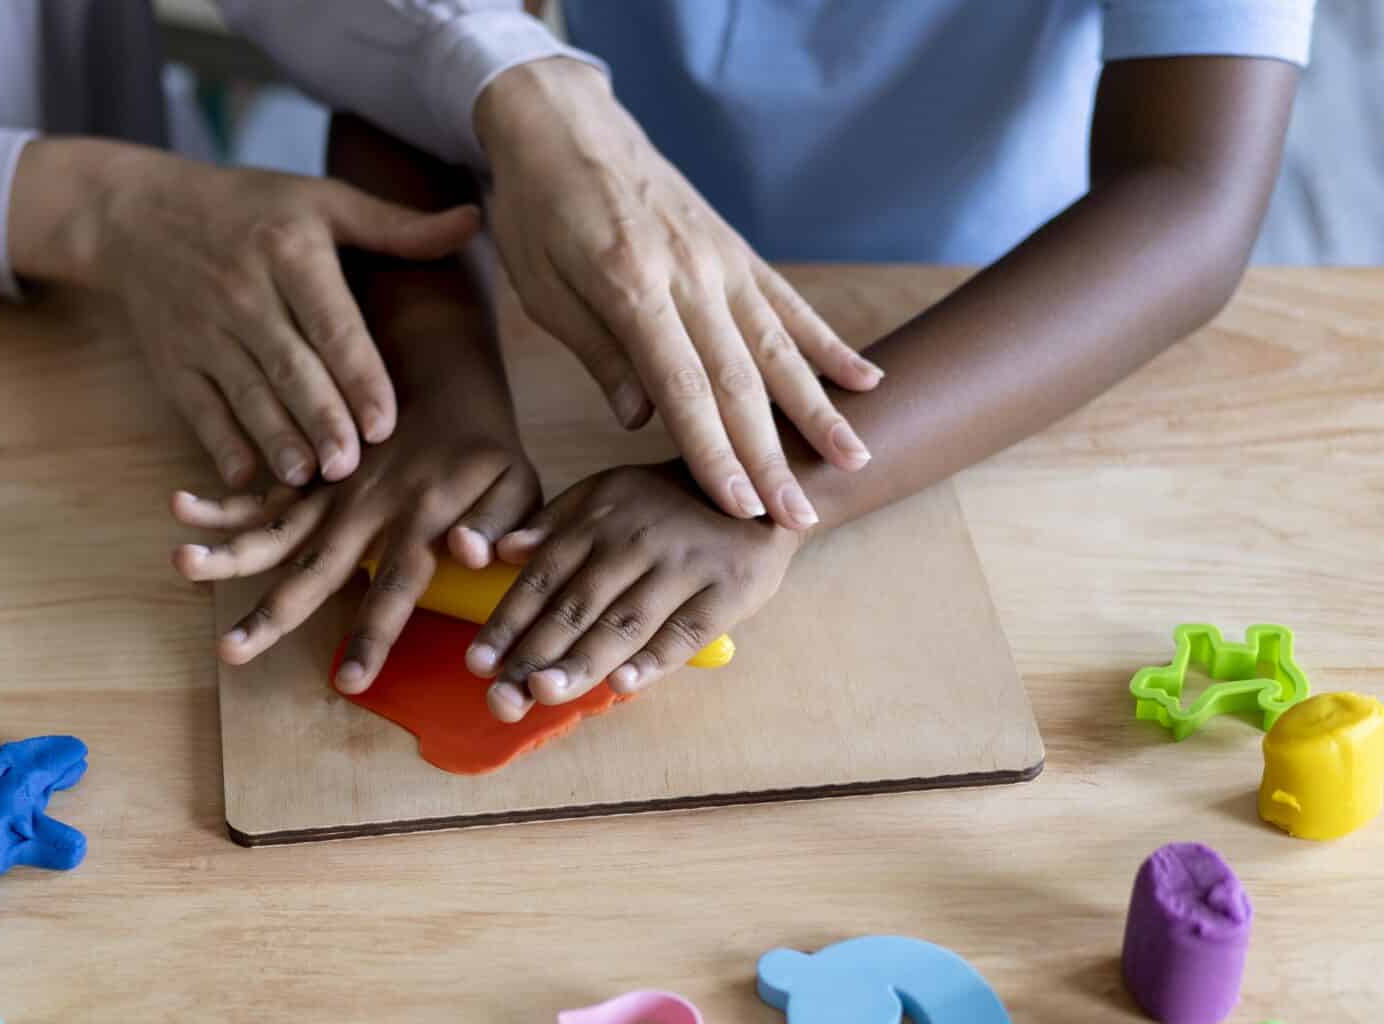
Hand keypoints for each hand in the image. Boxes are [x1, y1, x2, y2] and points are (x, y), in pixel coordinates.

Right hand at [5, 139, 479, 488]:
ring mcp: (202, 331)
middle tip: (351, 466)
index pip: (330, 321)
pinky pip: (199, 410)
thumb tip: (473, 222)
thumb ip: (394, 226)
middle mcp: (243, 291)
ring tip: (307, 477)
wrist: (136, 214)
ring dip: (275, 439)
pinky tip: (247, 477)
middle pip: (289, 366)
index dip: (357, 374)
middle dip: (319, 419)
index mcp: (289, 249)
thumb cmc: (249, 208)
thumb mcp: (319, 200)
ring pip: (245, 395)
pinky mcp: (172, 362)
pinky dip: (221, 445)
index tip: (384, 421)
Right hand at [171, 371, 540, 692]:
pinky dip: (223, 501)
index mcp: (420, 516)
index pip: (396, 588)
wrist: (442, 365)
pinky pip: (261, 492)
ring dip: (226, 549)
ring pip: (273, 528)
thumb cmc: (485, 442)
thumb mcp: (516, 479)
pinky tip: (183, 508)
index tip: (349, 681)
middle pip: (312, 568)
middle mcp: (365, 506)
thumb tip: (470, 556)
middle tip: (230, 650)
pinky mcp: (308, 471)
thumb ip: (499, 523)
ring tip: (182, 561)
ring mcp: (329, 488)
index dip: (373, 635)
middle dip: (270, 613)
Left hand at [467, 462, 801, 721]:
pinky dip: (654, 659)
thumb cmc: (666, 501)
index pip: (542, 579)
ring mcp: (683, 566)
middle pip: (576, 606)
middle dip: (535, 654)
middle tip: (501, 696)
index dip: (508, 623)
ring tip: (544, 692)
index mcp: (597, 521)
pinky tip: (623, 686)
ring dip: (582, 661)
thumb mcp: (605, 492)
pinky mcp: (729, 589)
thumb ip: (553, 524)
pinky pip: (686, 629)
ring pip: (625, 622)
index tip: (478, 664)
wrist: (759, 481)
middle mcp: (634, 542)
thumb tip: (501, 551)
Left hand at [473, 60, 880, 531]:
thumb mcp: (543, 288)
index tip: (741, 509)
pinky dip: (829, 344)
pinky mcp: (737, 249)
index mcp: (633, 286)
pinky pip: (789, 305)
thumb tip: (641, 419)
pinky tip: (868, 379)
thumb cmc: (538, 211)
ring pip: (780, 348)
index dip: (714, 454)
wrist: (564, 122)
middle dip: (772, 458)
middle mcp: (692, 274)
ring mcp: (723, 260)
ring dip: (818, 411)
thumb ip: (599, 352)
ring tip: (854, 461)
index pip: (682, 389)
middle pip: (740, 382)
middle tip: (799, 519)